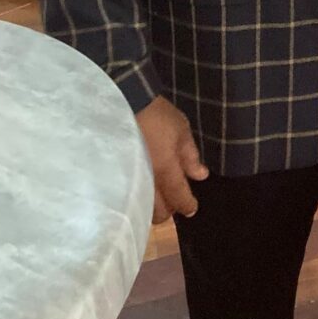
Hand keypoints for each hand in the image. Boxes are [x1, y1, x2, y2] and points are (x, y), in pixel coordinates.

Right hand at [136, 96, 208, 222]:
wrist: (127, 104)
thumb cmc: (158, 116)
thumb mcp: (182, 131)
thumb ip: (191, 156)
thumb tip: (201, 176)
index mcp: (166, 171)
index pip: (179, 198)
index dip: (188, 205)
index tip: (192, 208)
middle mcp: (148, 182)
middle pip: (159, 213)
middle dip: (170, 211)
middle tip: (174, 199)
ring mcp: (130, 182)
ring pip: (142, 209)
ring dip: (153, 208)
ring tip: (158, 195)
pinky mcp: (116, 178)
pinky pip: (130, 198)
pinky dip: (139, 200)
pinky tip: (143, 190)